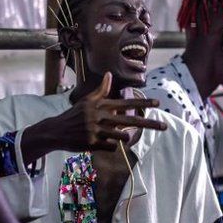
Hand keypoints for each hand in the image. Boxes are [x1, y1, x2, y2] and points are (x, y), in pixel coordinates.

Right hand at [23, 72, 166, 156]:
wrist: (57, 130)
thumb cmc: (74, 115)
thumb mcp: (87, 101)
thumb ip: (101, 90)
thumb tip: (109, 74)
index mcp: (102, 105)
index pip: (127, 103)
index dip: (143, 103)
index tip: (158, 103)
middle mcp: (101, 116)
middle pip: (130, 121)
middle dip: (150, 124)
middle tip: (165, 126)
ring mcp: (97, 130)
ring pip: (122, 136)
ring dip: (123, 137)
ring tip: (112, 135)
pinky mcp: (92, 143)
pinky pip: (111, 147)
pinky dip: (109, 146)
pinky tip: (99, 143)